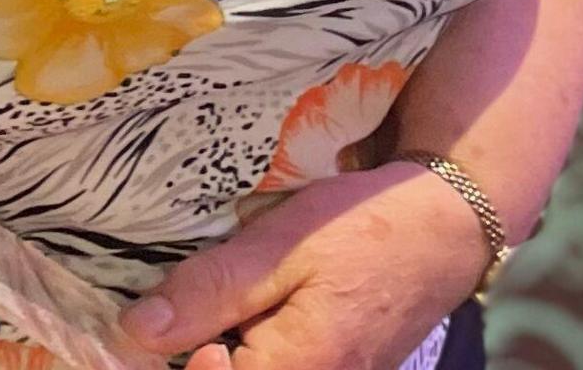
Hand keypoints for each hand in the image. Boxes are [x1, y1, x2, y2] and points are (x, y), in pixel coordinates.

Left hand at [122, 164, 492, 369]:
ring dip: (234, 345)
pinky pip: (285, 366)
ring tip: (243, 302)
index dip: (180, 353)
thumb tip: (138, 330)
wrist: (445, 228)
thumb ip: (210, 290)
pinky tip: (266, 311)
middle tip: (214, 299)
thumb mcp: (281, 242)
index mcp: (296, 369)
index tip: (181, 313)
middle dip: (209, 347)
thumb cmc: (365, 227)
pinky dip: (264, 345)